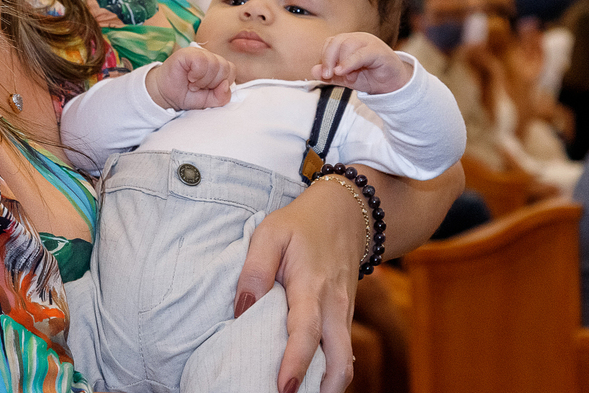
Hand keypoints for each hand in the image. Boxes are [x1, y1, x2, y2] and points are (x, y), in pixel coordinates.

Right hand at [145, 47, 234, 110]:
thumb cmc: (186, 95)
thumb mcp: (208, 101)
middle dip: (212, 83)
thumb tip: (226, 85)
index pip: (231, 70)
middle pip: (225, 67)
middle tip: (199, 87)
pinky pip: (201, 61)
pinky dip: (197, 74)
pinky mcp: (187, 53)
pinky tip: (190, 78)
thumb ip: (221, 97)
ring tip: (193, 84)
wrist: (165, 95)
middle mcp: (209, 56)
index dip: (222, 83)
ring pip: (215, 64)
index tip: (208, 89)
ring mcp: (198, 53)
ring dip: (203, 80)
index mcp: (217, 65)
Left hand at [235, 163, 464, 392]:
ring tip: (296, 392)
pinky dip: (330, 371)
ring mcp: (344, 314)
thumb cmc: (302, 223)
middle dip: (321, 389)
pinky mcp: (346, 317)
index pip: (306, 332)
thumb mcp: (270, 233)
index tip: (283, 389)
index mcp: (312, 285)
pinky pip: (343, 352)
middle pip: (340, 360)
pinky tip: (308, 379)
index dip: (295, 363)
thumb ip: (254, 271)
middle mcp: (335, 306)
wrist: (348, 213)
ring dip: (326, 384)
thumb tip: (241, 310)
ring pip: (345, 361)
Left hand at [312, 33, 412, 94]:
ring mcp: (370, 43)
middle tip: (328, 75)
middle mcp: (358, 39)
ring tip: (349, 78)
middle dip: (328, 59)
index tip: (324, 75)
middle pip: (336, 41)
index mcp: (349, 42)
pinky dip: (350, 62)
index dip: (324, 58)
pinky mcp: (379, 51)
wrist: (393, 85)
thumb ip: (330, 75)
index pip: (330, 42)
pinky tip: (344, 72)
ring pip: (348, 45)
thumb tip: (313, 71)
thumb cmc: (370, 77)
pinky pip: (361, 53)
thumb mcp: (346, 78)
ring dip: (343, 64)